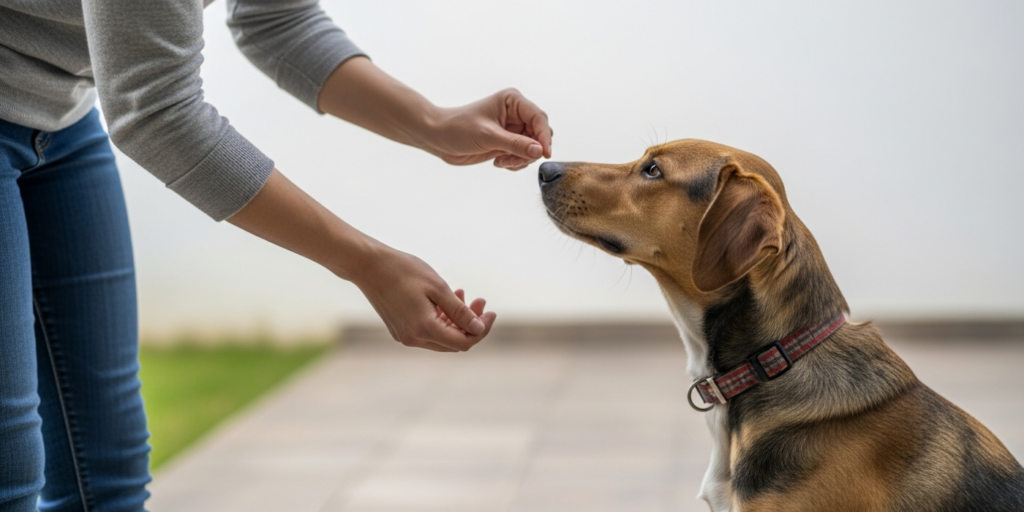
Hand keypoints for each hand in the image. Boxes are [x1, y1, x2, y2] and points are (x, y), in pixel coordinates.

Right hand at [350, 245, 496, 351]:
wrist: (368, 266)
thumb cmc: (403, 271)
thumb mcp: (438, 287)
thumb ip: (459, 311)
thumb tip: (479, 329)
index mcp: (424, 329)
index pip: (463, 342)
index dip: (481, 330)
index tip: (491, 311)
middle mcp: (413, 339)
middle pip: (453, 342)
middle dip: (471, 324)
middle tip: (480, 300)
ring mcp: (405, 336)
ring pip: (441, 337)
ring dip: (456, 319)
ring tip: (462, 293)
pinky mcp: (399, 329)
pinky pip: (428, 331)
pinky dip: (441, 318)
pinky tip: (445, 299)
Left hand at [424, 88, 553, 170]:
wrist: (439, 138)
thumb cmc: (458, 129)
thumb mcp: (488, 136)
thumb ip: (515, 144)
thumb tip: (540, 151)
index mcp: (513, 101)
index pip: (539, 118)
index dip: (544, 137)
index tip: (544, 154)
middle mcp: (516, 113)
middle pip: (539, 134)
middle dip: (530, 151)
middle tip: (511, 160)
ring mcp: (513, 128)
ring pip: (533, 147)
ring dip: (521, 159)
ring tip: (502, 161)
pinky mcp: (508, 142)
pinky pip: (523, 155)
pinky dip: (515, 162)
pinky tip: (499, 162)